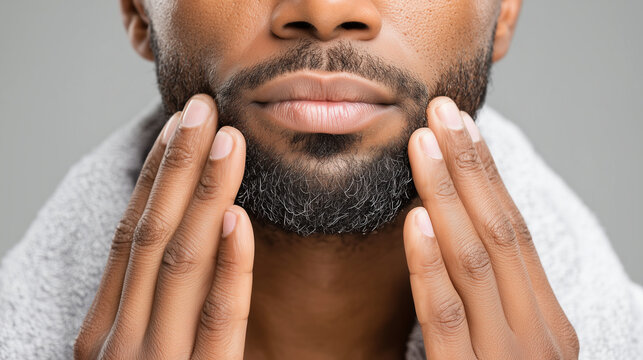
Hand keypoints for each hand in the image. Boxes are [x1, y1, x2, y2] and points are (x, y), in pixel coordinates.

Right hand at [74, 94, 253, 358]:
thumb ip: (151, 305)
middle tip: (203, 110)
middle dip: (179, 166)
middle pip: (152, 234)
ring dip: (206, 195)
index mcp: (104, 327)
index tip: (177, 128)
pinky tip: (239, 219)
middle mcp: (122, 339)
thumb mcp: (138, 350)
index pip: (130, 235)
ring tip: (229, 142)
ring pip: (183, 262)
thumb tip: (187, 233)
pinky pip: (220, 319)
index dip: (155, 176)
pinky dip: (230, 266)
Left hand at [403, 97, 579, 358]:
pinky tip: (418, 220)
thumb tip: (451, 234)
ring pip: (476, 261)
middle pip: (500, 231)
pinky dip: (432, 265)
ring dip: (448, 196)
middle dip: (470, 168)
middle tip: (442, 112)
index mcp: (543, 320)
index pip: (513, 230)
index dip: (485, 174)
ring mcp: (510, 358)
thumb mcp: (502, 343)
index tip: (459, 127)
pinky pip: (449, 315)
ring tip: (423, 145)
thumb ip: (484, 298)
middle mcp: (537, 333)